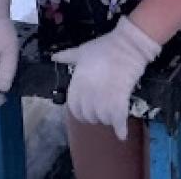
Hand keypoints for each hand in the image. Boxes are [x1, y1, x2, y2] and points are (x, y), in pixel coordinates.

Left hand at [51, 16, 160, 139]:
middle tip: (103, 106)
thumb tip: (53, 57)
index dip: (81, 110)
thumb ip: (67, 56)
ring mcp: (103, 101)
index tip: (88, 106)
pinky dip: (120, 129)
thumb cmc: (103, 48)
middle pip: (89, 117)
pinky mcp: (119, 103)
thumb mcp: (82, 51)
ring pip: (103, 120)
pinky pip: (117, 122)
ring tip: (113, 110)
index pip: (74, 109)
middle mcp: (87, 96)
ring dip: (108, 118)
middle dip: (95, 114)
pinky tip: (121, 134)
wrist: (127, 46)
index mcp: (77, 85)